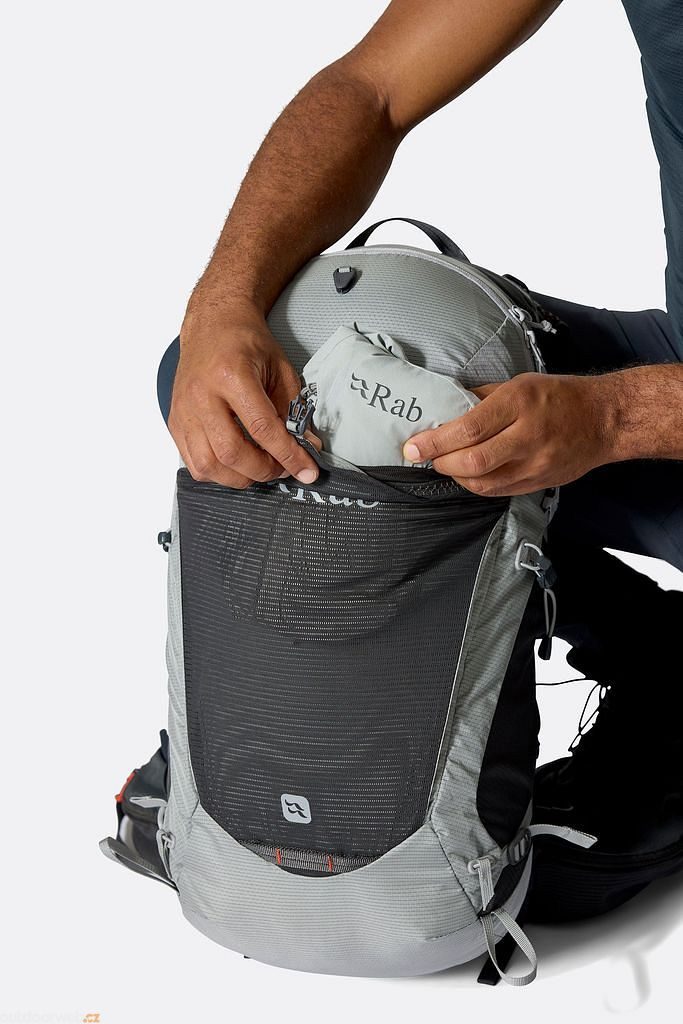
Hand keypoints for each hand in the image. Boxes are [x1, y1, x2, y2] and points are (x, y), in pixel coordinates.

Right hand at [169, 298, 318, 487]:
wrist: (212, 325)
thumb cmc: (245, 342)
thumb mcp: (280, 369)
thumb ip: (293, 410)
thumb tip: (308, 446)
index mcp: (232, 376)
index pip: (262, 428)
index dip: (288, 456)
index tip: (307, 471)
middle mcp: (202, 395)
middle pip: (231, 452)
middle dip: (263, 470)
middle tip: (281, 468)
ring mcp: (185, 410)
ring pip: (208, 465)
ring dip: (239, 477)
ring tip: (259, 467)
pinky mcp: (176, 421)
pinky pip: (193, 462)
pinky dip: (217, 473)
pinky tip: (235, 463)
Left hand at [403, 373, 618, 495]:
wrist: (604, 419)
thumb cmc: (558, 396)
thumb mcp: (517, 384)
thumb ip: (480, 399)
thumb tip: (443, 411)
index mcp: (519, 403)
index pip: (468, 430)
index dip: (435, 443)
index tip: (412, 446)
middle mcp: (528, 436)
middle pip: (474, 461)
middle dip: (441, 462)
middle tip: (425, 456)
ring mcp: (536, 464)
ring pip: (484, 483)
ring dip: (456, 476)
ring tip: (446, 463)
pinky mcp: (540, 482)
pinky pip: (498, 491)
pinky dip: (475, 485)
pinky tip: (467, 474)